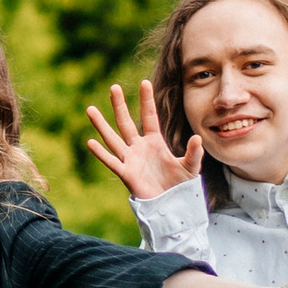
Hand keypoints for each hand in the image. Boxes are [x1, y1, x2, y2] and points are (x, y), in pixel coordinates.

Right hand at [85, 79, 202, 201]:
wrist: (171, 205)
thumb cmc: (180, 185)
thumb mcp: (190, 166)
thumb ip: (194, 152)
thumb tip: (197, 138)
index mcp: (154, 141)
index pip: (149, 116)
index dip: (147, 100)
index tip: (144, 82)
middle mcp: (139, 147)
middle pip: (126, 122)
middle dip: (120, 105)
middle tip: (113, 87)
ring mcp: (131, 159)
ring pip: (113, 138)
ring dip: (101, 125)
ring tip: (90, 109)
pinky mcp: (127, 174)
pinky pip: (112, 161)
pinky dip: (101, 153)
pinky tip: (90, 142)